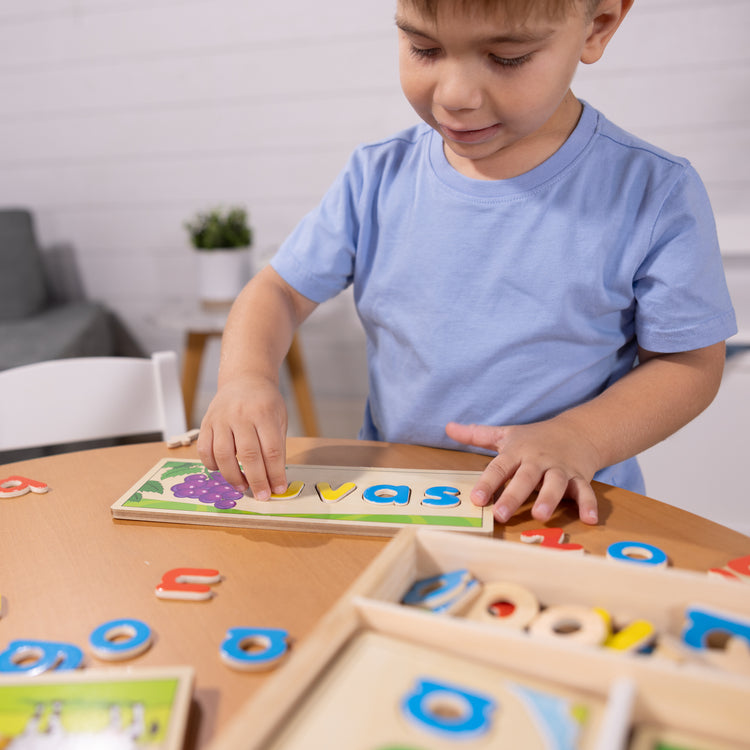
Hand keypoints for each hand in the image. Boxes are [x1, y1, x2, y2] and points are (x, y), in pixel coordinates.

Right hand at [197, 375, 288, 500]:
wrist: (244, 379)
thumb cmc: (265, 403)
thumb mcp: (279, 418)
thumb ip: (277, 446)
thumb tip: (275, 479)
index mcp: (264, 414)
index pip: (272, 450)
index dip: (276, 473)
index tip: (279, 489)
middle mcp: (241, 415)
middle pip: (249, 455)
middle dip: (257, 480)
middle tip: (262, 496)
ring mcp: (221, 419)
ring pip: (223, 454)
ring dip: (233, 477)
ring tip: (242, 487)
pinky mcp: (206, 423)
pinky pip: (205, 450)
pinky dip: (212, 465)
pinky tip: (222, 471)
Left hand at [445, 418, 600, 524]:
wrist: (578, 430)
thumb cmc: (535, 438)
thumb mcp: (505, 434)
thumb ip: (476, 435)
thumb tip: (447, 427)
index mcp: (517, 452)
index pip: (499, 467)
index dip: (487, 483)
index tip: (476, 499)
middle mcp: (538, 461)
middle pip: (525, 478)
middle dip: (513, 496)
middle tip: (501, 514)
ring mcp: (560, 469)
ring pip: (555, 483)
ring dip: (549, 498)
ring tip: (540, 515)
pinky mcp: (581, 477)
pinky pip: (585, 491)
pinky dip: (588, 504)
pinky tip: (589, 519)